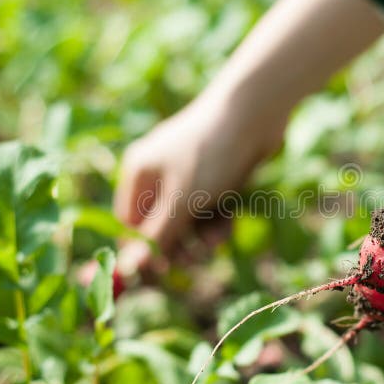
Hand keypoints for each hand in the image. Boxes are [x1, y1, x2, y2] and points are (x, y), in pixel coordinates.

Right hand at [113, 97, 275, 272]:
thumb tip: (128, 270)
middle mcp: (159, 170)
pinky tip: (229, 224)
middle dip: (179, 243)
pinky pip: (209, 205)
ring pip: (189, 217)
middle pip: (161, 222)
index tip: (164, 272)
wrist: (255, 111)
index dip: (146, 248)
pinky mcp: (215, 172)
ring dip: (202, 234)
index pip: (130, 222)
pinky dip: (217, 217)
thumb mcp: (182, 201)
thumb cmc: (210, 154)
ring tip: (219, 241)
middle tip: (196, 262)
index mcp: (139, 172)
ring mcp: (188, 171)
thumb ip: (157, 237)